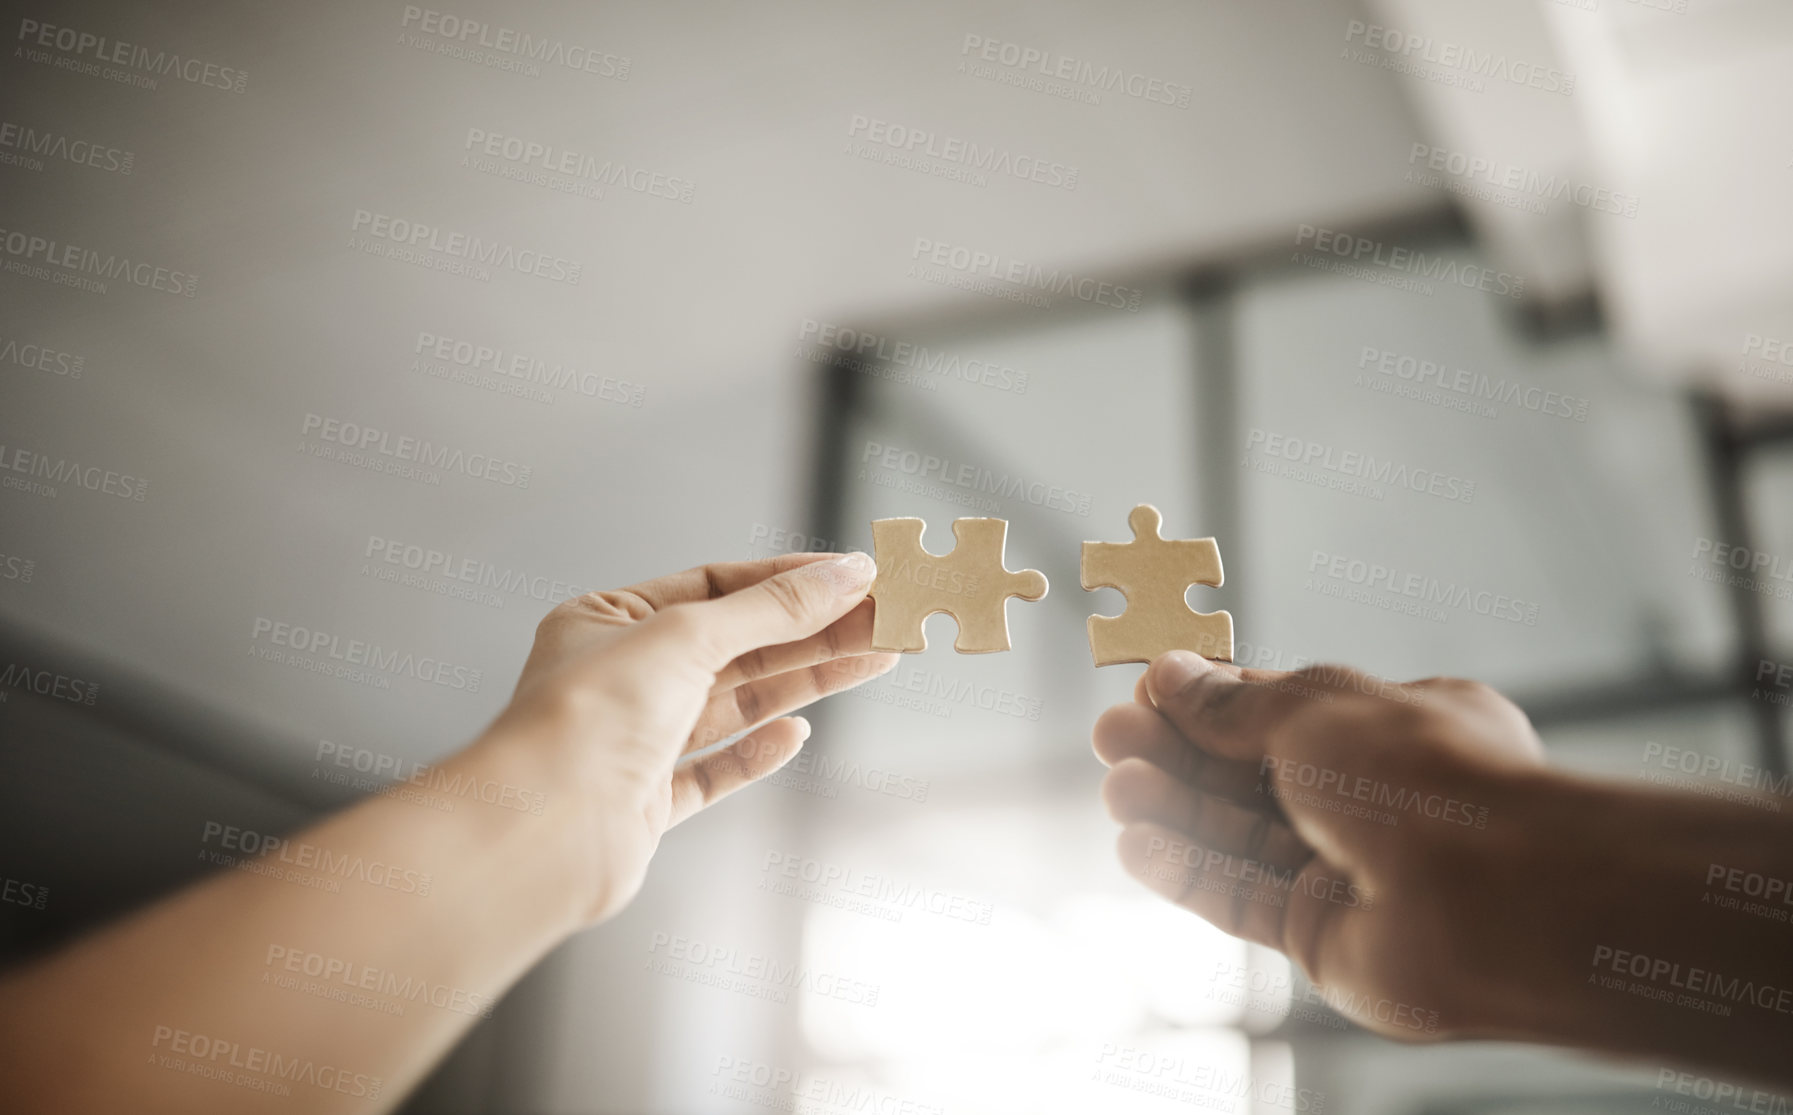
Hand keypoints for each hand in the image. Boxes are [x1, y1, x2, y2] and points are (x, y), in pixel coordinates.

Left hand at [482, 552, 896, 925]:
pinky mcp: (647, 802)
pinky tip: (797, 733)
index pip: (715, 587)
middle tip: (887, 619)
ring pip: (735, 704)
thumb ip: (772, 608)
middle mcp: (618, 677)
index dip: (790, 582)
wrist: (545, 831)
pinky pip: (714, 770)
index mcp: (606, 620)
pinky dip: (758, 751)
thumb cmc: (587, 720)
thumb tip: (843, 574)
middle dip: (814, 631)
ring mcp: (634, 742)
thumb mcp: (689, 635)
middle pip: (737, 645)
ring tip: (876, 659)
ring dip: (805, 682)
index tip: (857, 576)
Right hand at [1093, 652, 1546, 1038]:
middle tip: (1111, 737)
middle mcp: (1376, 799)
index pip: (1284, 710)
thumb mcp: (1314, 710)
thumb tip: (1173, 676)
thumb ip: (1233, 706)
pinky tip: (1136, 845)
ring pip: (1240, 836)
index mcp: (1396, 728)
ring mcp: (1350, 870)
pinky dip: (1187, 871)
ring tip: (1116, 787)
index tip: (1148, 690)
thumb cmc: (1428, 780)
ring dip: (1174, 811)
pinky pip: (1241, 896)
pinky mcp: (1322, 934)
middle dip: (1179, 754)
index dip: (1213, 702)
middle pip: (1252, 775)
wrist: (1493, 899)